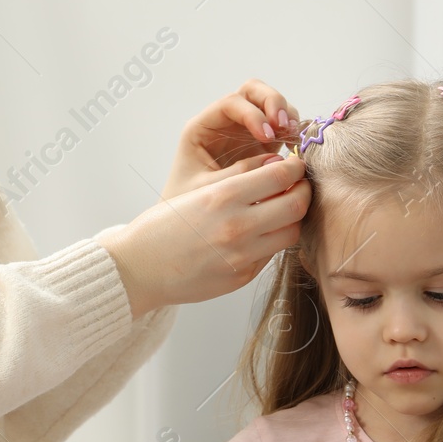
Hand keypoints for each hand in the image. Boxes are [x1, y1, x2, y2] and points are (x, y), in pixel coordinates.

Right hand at [101, 155, 310, 317]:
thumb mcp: (197, 191)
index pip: (282, 176)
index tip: (295, 165)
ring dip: (292, 219)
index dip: (295, 168)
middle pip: (296, 205)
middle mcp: (237, 226)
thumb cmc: (163, 226)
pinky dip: (273, 240)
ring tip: (280, 210)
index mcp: (223, 196)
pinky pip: (272, 253)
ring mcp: (243, 256)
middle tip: (298, 187)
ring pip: (291, 232)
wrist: (139, 268)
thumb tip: (277, 165)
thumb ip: (239, 179)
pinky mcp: (243, 276)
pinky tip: (260, 233)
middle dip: (303, 192)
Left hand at [161, 80, 302, 200]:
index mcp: (203, 127)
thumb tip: (275, 164)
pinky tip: (297, 148)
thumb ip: (238, 175)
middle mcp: (225, 123)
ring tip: (294, 138)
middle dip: (272, 102)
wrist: (189, 223)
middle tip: (283, 126)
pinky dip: (292, 132)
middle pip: (253, 92)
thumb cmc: (188, 204)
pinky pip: (281, 127)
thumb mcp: (206, 190)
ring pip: (271, 105)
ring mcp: (244, 131)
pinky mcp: (261, 145)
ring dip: (287, 116)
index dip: (252, 114)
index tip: (266, 136)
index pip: (231, 103)